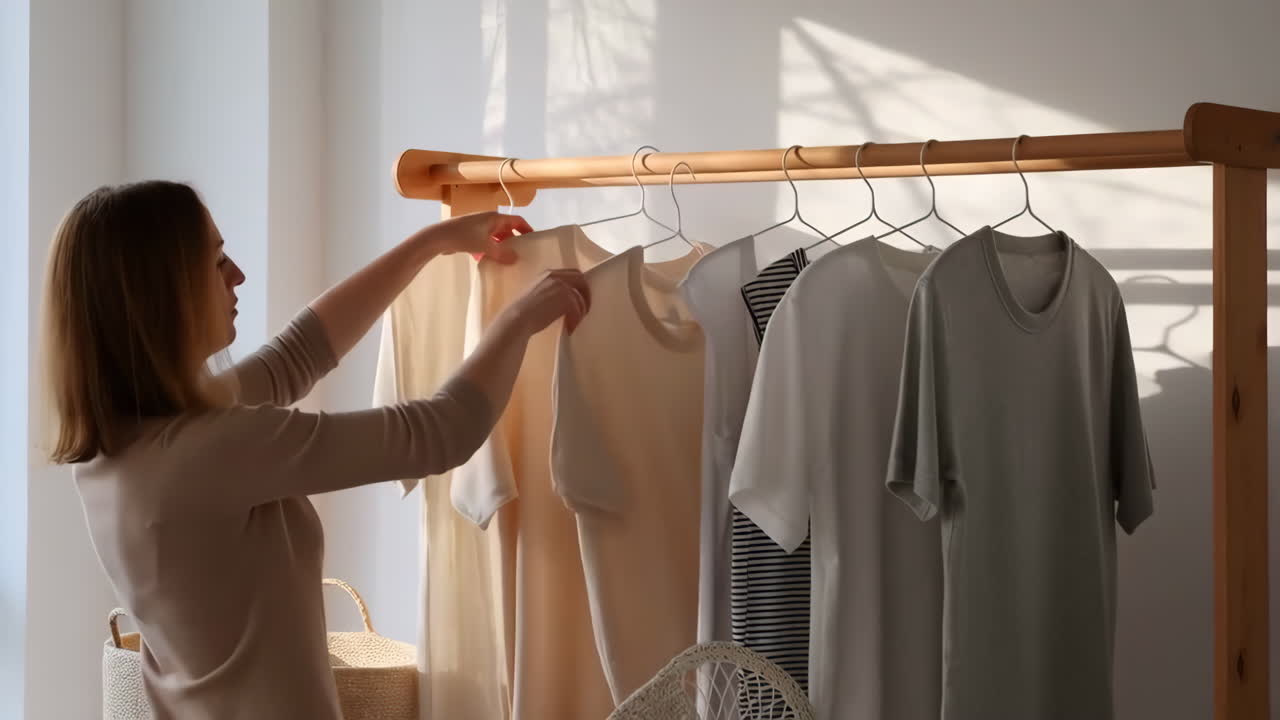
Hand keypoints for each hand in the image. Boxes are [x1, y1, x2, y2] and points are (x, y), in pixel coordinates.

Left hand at [409, 211, 529, 263]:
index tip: (533, 241)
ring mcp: (478, 228)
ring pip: (495, 238)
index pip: (517, 221)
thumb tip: (516, 259)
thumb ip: (502, 253)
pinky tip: (488, 263)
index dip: (526, 229)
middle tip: (521, 255)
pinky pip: (485, 243)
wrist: (438, 237)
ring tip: (507, 261)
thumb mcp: (486, 246)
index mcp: (495, 218)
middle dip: (513, 242)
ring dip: (500, 248)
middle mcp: (488, 220)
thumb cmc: (464, 237)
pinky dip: (489, 251)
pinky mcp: (470, 236)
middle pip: (506, 230)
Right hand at [500, 269, 591, 336]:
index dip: (579, 286)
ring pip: (580, 297)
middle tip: (583, 310)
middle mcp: (556, 276)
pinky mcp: (566, 298)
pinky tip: (569, 328)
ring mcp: (562, 286)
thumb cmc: (521, 312)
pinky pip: (578, 309)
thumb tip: (562, 301)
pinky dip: (575, 320)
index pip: (572, 274)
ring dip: (580, 312)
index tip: (579, 298)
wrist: (517, 319)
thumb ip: (549, 292)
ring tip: (573, 323)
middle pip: (581, 280)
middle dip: (585, 295)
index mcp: (548, 274)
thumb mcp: (536, 295)